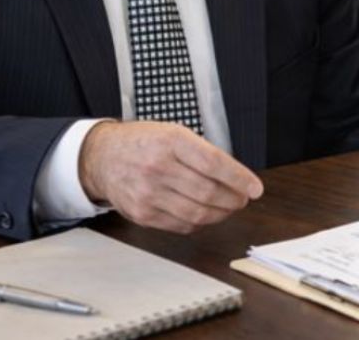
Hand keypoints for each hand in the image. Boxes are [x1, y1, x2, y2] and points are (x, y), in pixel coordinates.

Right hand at [79, 121, 263, 233]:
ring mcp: (148, 193)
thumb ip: (202, 152)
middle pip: (208, 192)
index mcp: (170, 142)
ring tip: (228, 207)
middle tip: (243, 198)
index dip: (239, 178)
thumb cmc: (143, 143)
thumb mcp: (173, 133)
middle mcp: (158, 167)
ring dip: (221, 214)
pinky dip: (200, 223)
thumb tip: (236, 176)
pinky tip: (206, 214)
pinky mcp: (142, 214)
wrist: (102, 157)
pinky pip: (181, 226)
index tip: (255, 188)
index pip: (213, 163)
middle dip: (234, 199)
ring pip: (197, 214)